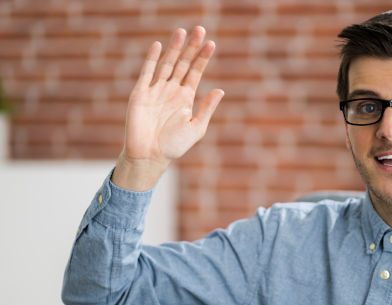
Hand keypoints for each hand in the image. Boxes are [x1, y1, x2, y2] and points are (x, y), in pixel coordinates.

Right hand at [112, 26, 223, 190]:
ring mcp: (155, 90)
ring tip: (182, 31)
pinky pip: (147, 73)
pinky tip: (159, 46)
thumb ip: (206, 108)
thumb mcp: (196, 128)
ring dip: (174, 48)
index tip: (211, 43)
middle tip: (199, 29)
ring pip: (166, 64)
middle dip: (191, 47)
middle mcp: (171, 90)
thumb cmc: (174, 146)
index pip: (196, 72)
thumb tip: (221, 90)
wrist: (150, 157)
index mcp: (185, 97)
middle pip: (183, 63)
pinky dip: (152, 59)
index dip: (203, 58)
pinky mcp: (140, 94)